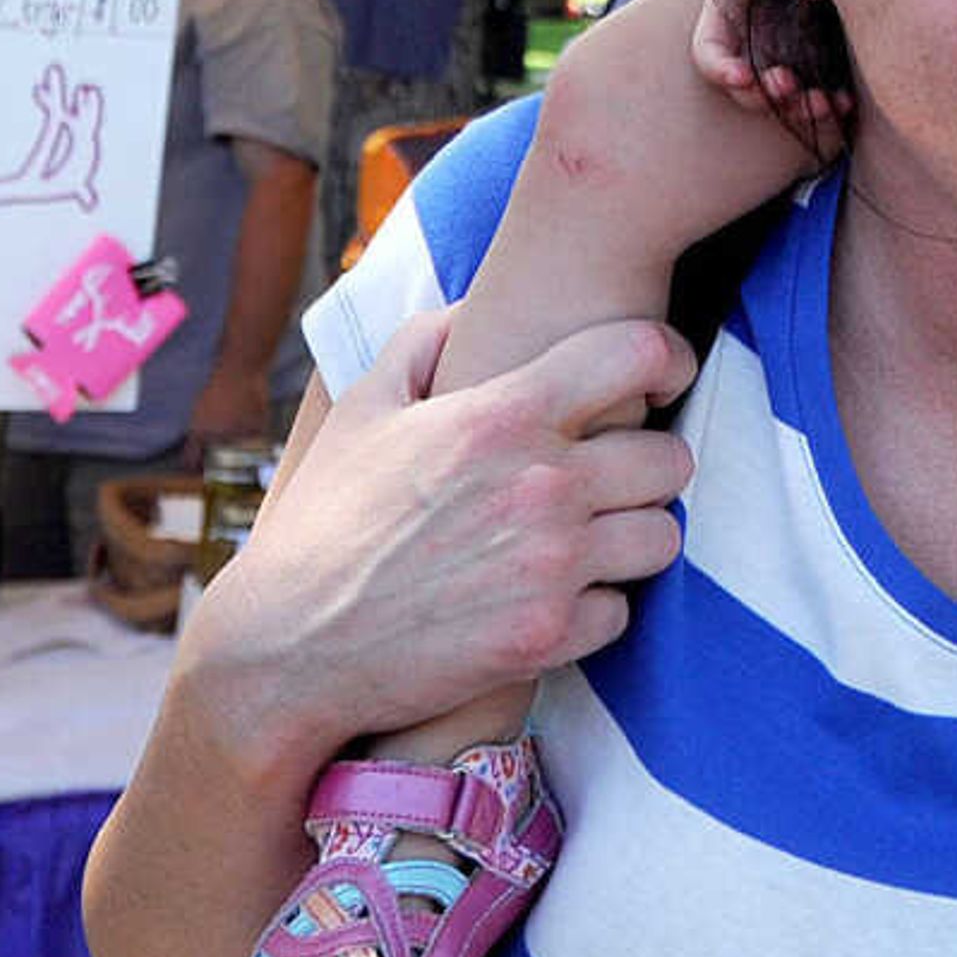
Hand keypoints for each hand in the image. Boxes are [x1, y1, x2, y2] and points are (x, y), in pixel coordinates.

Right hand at [183, 311, 696, 766]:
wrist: (286, 650)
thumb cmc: (324, 523)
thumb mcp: (361, 410)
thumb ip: (423, 342)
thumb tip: (474, 306)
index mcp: (501, 417)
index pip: (637, 354)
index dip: (667, 357)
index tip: (665, 376)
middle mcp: (540, 485)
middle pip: (670, 458)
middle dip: (647, 466)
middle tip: (613, 479)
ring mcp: (549, 564)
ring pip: (661, 537)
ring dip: (632, 538)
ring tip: (589, 540)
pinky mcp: (547, 636)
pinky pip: (622, 611)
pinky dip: (595, 609)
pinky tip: (550, 598)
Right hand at [689, 0, 850, 145]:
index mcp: (730, 10)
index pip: (710, 53)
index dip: (722, 70)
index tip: (746, 77)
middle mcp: (757, 38)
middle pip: (750, 88)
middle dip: (767, 97)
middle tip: (793, 87)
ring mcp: (792, 51)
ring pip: (788, 100)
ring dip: (801, 111)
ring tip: (826, 105)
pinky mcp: (827, 57)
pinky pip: (825, 95)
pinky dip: (833, 107)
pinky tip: (847, 104)